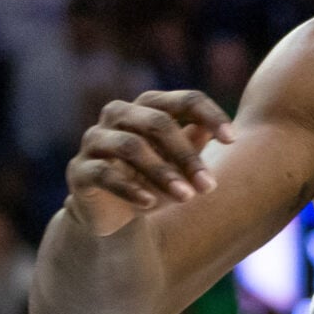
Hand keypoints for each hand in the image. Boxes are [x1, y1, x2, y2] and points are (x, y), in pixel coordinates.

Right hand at [63, 91, 231, 235]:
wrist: (113, 213)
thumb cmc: (153, 180)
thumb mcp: (181, 164)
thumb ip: (197, 142)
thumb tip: (218, 129)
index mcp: (147, 107)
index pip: (184, 100)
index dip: (210, 115)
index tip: (233, 139)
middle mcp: (118, 115)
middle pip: (158, 123)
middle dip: (187, 156)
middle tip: (210, 186)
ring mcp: (95, 140)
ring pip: (131, 146)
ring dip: (163, 173)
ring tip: (187, 197)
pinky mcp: (79, 169)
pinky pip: (104, 173)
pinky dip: (129, 189)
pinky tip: (150, 204)